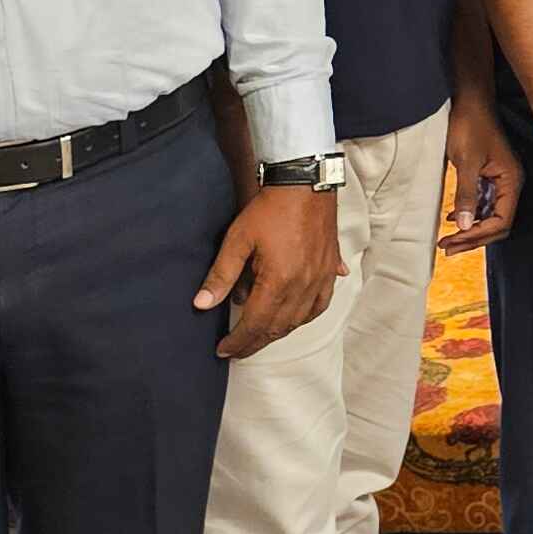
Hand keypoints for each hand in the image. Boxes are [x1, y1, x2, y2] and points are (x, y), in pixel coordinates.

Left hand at [197, 183, 344, 356]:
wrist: (305, 183)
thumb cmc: (270, 208)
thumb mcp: (238, 239)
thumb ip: (221, 275)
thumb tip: (202, 304)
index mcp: (280, 281)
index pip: (255, 324)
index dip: (238, 341)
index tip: (223, 350)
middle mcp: (303, 286)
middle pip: (277, 328)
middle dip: (255, 343)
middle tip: (237, 350)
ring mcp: (321, 279)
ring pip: (299, 320)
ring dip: (278, 333)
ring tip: (260, 337)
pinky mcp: (330, 269)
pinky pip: (320, 305)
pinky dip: (304, 316)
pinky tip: (294, 317)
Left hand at [437, 94, 519, 251]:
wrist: (470, 100)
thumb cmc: (470, 126)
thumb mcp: (466, 162)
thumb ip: (466, 195)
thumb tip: (463, 227)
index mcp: (511, 182)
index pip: (501, 221)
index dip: (478, 235)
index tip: (454, 239)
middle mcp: (510, 185)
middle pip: (497, 223)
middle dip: (473, 238)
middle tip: (447, 248)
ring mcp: (500, 181)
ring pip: (489, 216)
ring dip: (470, 229)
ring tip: (447, 241)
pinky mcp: (489, 177)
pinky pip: (483, 204)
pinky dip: (469, 215)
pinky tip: (451, 220)